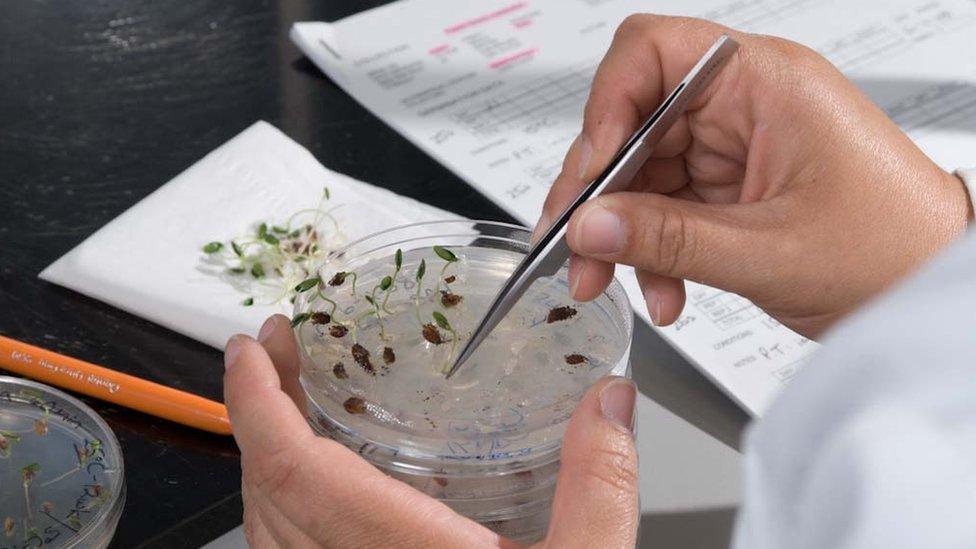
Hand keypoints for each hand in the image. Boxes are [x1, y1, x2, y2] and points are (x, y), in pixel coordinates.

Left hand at [223, 315, 638, 547]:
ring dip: (263, 455)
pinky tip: (310, 483)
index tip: (254, 348)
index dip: (258, 401)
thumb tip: (610, 403)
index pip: (291, 470)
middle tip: (276, 354)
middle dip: (256, 409)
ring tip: (285, 402)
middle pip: (264, 489)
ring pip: (262, 526)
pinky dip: (278, 504)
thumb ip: (601, 484)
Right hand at [534, 15, 969, 337]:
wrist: (933, 292)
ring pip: (641, 172)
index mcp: (763, 83)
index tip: (592, 173)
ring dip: (620, 232)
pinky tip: (662, 289)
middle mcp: (742, 104)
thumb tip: (588, 224)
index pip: (652, 53)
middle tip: (575, 248)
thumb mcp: (767, 251)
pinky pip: (664, 206)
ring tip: (610, 282)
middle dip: (599, 191)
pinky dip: (651, 249)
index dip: (606, 107)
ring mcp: (733, 146)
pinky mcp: (729, 185)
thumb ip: (665, 237)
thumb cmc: (892, 251)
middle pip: (633, 122)